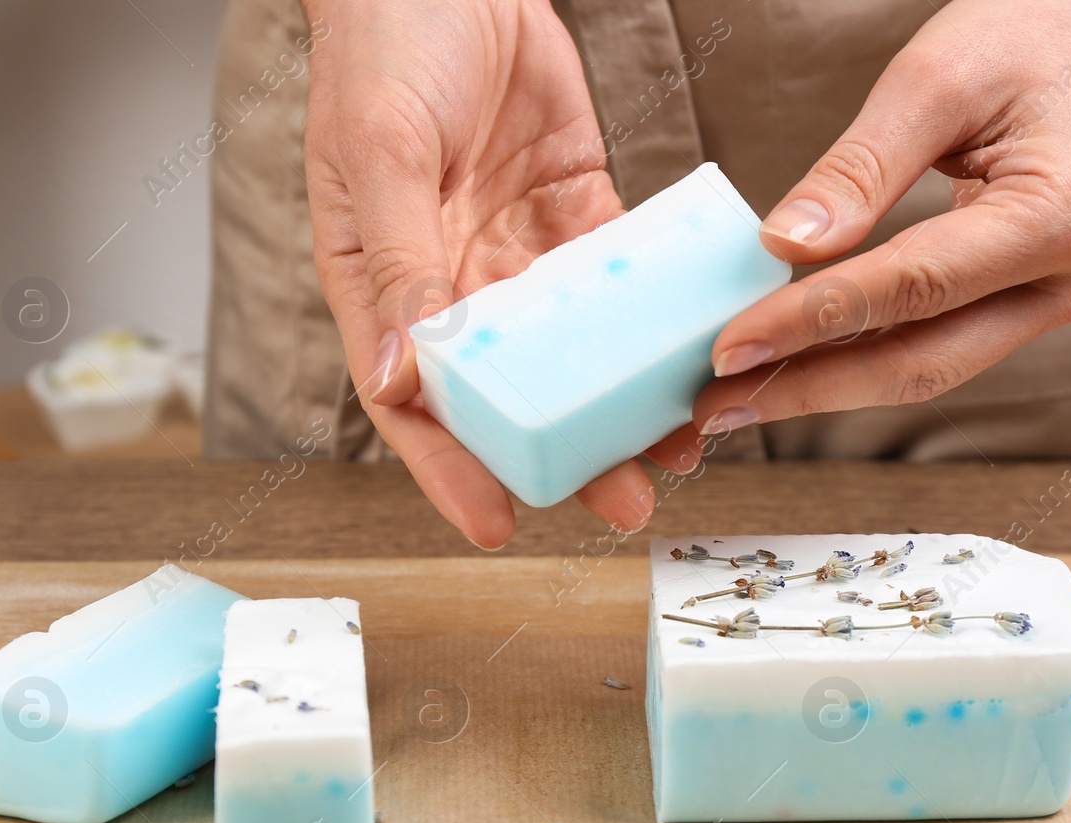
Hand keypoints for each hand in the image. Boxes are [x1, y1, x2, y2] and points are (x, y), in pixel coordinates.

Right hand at [302, 0, 653, 547]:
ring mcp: (517, 250)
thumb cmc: (383, 50)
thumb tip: (404, 374)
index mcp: (384, 284)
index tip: (498, 523)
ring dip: (620, 397)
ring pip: (574, 348)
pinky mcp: (574, 210)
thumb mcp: (382, 154)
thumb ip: (400, 262)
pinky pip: (619, 275)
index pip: (414, 401)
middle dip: (566, 451)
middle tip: (622, 499)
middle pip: (511, 391)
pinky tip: (689, 349)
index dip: (452, 469)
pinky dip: (652, 316)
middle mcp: (452, 281)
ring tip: (675, 442)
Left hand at [650, 0, 1070, 465]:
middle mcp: (1067, 280)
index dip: (811, 324)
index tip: (728, 346)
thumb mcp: (933, 78)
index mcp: (1058, 219)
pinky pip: (933, 343)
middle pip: (920, 363)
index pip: (911, 290)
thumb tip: (783, 247)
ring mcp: (1050, 298)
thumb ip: (859, 170)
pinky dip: (858, 357)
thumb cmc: (1027, 27)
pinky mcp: (1023, 298)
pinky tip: (792, 365)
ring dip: (826, 388)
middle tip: (715, 406)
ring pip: (924, 368)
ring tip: (736, 399)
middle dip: (808, 390)